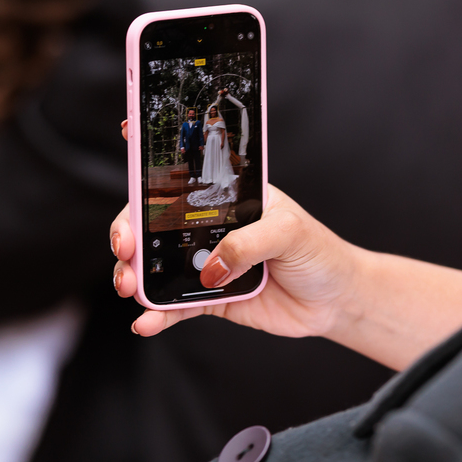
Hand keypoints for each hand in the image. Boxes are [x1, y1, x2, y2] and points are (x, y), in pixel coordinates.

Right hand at [111, 119, 461, 369]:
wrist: (335, 300)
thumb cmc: (319, 252)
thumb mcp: (290, 233)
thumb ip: (248, 244)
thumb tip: (211, 267)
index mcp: (228, 197)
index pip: (184, 172)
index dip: (154, 156)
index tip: (126, 139)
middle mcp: (210, 226)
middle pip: (154, 222)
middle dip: (130, 232)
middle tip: (126, 249)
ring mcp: (207, 262)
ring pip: (157, 266)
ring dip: (136, 276)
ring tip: (131, 289)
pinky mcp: (210, 298)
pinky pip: (174, 306)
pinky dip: (156, 315)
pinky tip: (146, 323)